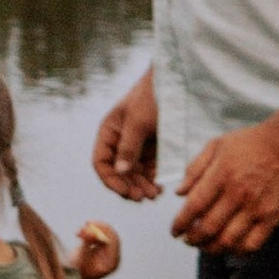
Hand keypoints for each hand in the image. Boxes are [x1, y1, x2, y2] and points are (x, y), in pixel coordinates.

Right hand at [72, 219, 121, 278]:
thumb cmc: (77, 274)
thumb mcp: (80, 259)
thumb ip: (86, 244)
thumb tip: (90, 230)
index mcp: (112, 263)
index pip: (113, 242)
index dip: (103, 231)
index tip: (90, 225)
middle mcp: (113, 257)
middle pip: (111, 235)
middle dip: (99, 227)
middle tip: (87, 222)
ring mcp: (108, 252)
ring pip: (104, 233)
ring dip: (91, 229)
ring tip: (77, 233)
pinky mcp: (102, 248)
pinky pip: (98, 234)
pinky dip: (88, 232)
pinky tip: (78, 234)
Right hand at [91, 69, 162, 204]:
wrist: (177, 81)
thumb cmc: (153, 95)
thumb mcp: (139, 121)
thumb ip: (129, 147)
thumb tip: (119, 171)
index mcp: (110, 132)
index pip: (102, 163)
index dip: (111, 180)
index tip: (126, 192)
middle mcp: (121, 140)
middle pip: (119, 172)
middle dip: (130, 186)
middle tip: (145, 197)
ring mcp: (137, 145)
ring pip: (135, 173)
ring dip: (142, 186)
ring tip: (155, 194)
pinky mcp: (154, 147)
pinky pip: (150, 169)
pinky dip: (153, 178)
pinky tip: (161, 185)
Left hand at [169, 121, 278, 256]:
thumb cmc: (249, 143)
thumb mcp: (216, 145)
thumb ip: (194, 169)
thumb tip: (178, 193)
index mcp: (222, 174)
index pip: (194, 206)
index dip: (180, 223)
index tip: (174, 231)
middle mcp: (239, 193)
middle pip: (209, 228)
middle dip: (192, 239)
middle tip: (187, 240)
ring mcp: (257, 207)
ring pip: (228, 241)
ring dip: (211, 248)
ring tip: (204, 245)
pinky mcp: (272, 217)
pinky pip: (252, 245)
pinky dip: (237, 251)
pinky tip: (229, 246)